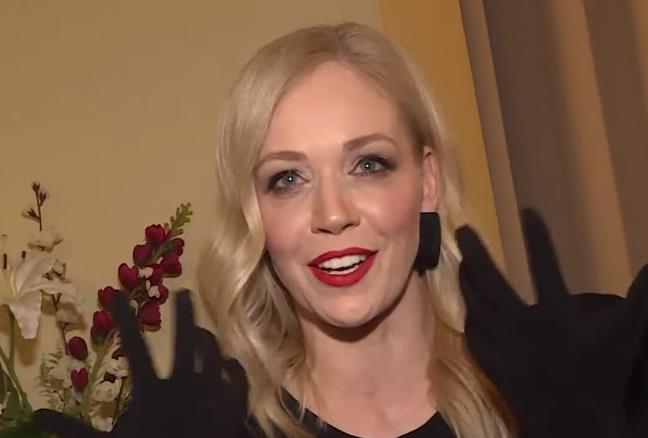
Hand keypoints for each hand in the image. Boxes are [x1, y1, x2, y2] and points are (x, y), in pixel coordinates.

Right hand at [31, 290, 249, 437]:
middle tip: (183, 292)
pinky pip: (239, 377)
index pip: (135, 347)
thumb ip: (75, 430)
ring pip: (215, 353)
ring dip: (208, 339)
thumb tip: (38, 415)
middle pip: (186, 338)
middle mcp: (186, 386)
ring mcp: (214, 394)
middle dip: (184, 312)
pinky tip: (229, 363)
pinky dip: (233, 367)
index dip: (123, 319)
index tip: (115, 295)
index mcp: (154, 392)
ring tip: (202, 332)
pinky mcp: (234, 407)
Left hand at [456, 209, 647, 437]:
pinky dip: (469, 312)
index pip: (546, 267)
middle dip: (475, 252)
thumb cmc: (599, 374)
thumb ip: (641, 299)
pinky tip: (466, 302)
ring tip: (461, 260)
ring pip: (476, 303)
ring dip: (467, 279)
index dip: (538, 238)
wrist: (570, 421)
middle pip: (491, 282)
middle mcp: (522, 325)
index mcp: (557, 315)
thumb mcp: (624, 334)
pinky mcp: (490, 360)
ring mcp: (502, 343)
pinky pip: (473, 331)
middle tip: (461, 230)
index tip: (527, 211)